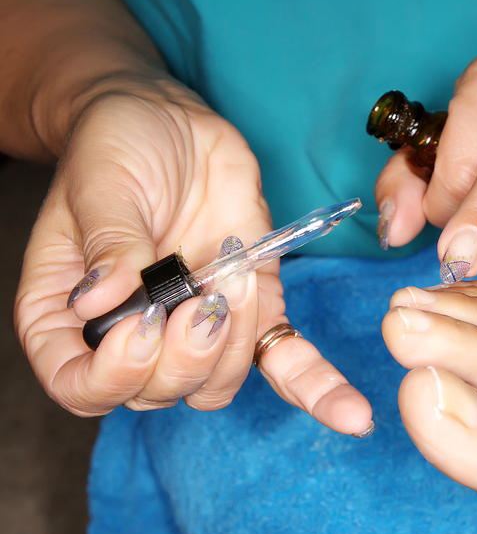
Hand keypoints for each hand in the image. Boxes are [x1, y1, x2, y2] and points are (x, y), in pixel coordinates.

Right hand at [14, 87, 371, 433]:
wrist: (171, 121)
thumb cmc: (116, 147)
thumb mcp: (99, 182)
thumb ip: (106, 241)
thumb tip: (102, 300)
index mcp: (72, 317)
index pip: (80, 388)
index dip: (113, 376)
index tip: (141, 327)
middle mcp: (134, 335)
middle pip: (158, 391)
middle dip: (186, 355)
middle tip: (203, 298)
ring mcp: (195, 324)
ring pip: (217, 383)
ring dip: (234, 343)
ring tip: (235, 277)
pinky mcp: (251, 306)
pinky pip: (282, 358)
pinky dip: (313, 385)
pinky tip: (347, 413)